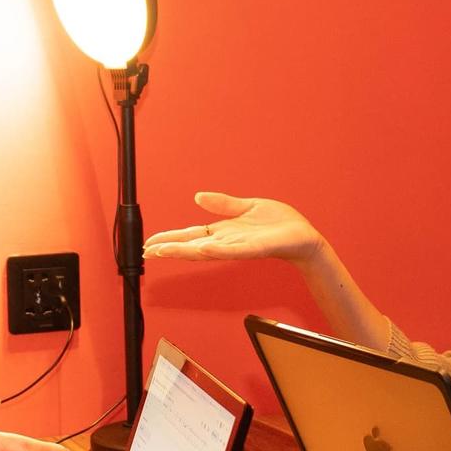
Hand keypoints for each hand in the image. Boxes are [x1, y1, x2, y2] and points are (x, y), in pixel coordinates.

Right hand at [143, 192, 323, 264]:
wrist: (303, 236)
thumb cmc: (278, 224)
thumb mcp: (245, 207)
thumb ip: (222, 204)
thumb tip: (198, 197)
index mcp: (224, 232)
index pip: (190, 236)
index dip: (170, 239)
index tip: (150, 243)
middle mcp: (227, 242)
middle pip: (192, 246)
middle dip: (169, 249)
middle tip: (147, 253)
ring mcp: (239, 247)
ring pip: (206, 251)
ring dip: (185, 251)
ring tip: (164, 251)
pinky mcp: (255, 249)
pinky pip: (233, 251)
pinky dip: (217, 250)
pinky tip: (202, 248)